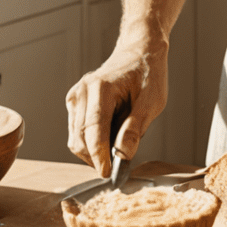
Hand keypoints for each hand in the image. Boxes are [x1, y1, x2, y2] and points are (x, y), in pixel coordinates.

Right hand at [66, 37, 167, 175]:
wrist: (140, 52)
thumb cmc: (148, 74)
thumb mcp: (152, 102)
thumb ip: (135, 129)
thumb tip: (123, 156)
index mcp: (101, 88)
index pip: (94, 130)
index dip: (99, 156)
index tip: (107, 174)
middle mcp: (82, 92)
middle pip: (80, 138)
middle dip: (96, 157)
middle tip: (119, 166)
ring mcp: (75, 97)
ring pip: (76, 139)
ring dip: (93, 151)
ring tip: (118, 145)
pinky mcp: (74, 103)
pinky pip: (77, 132)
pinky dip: (91, 142)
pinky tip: (109, 137)